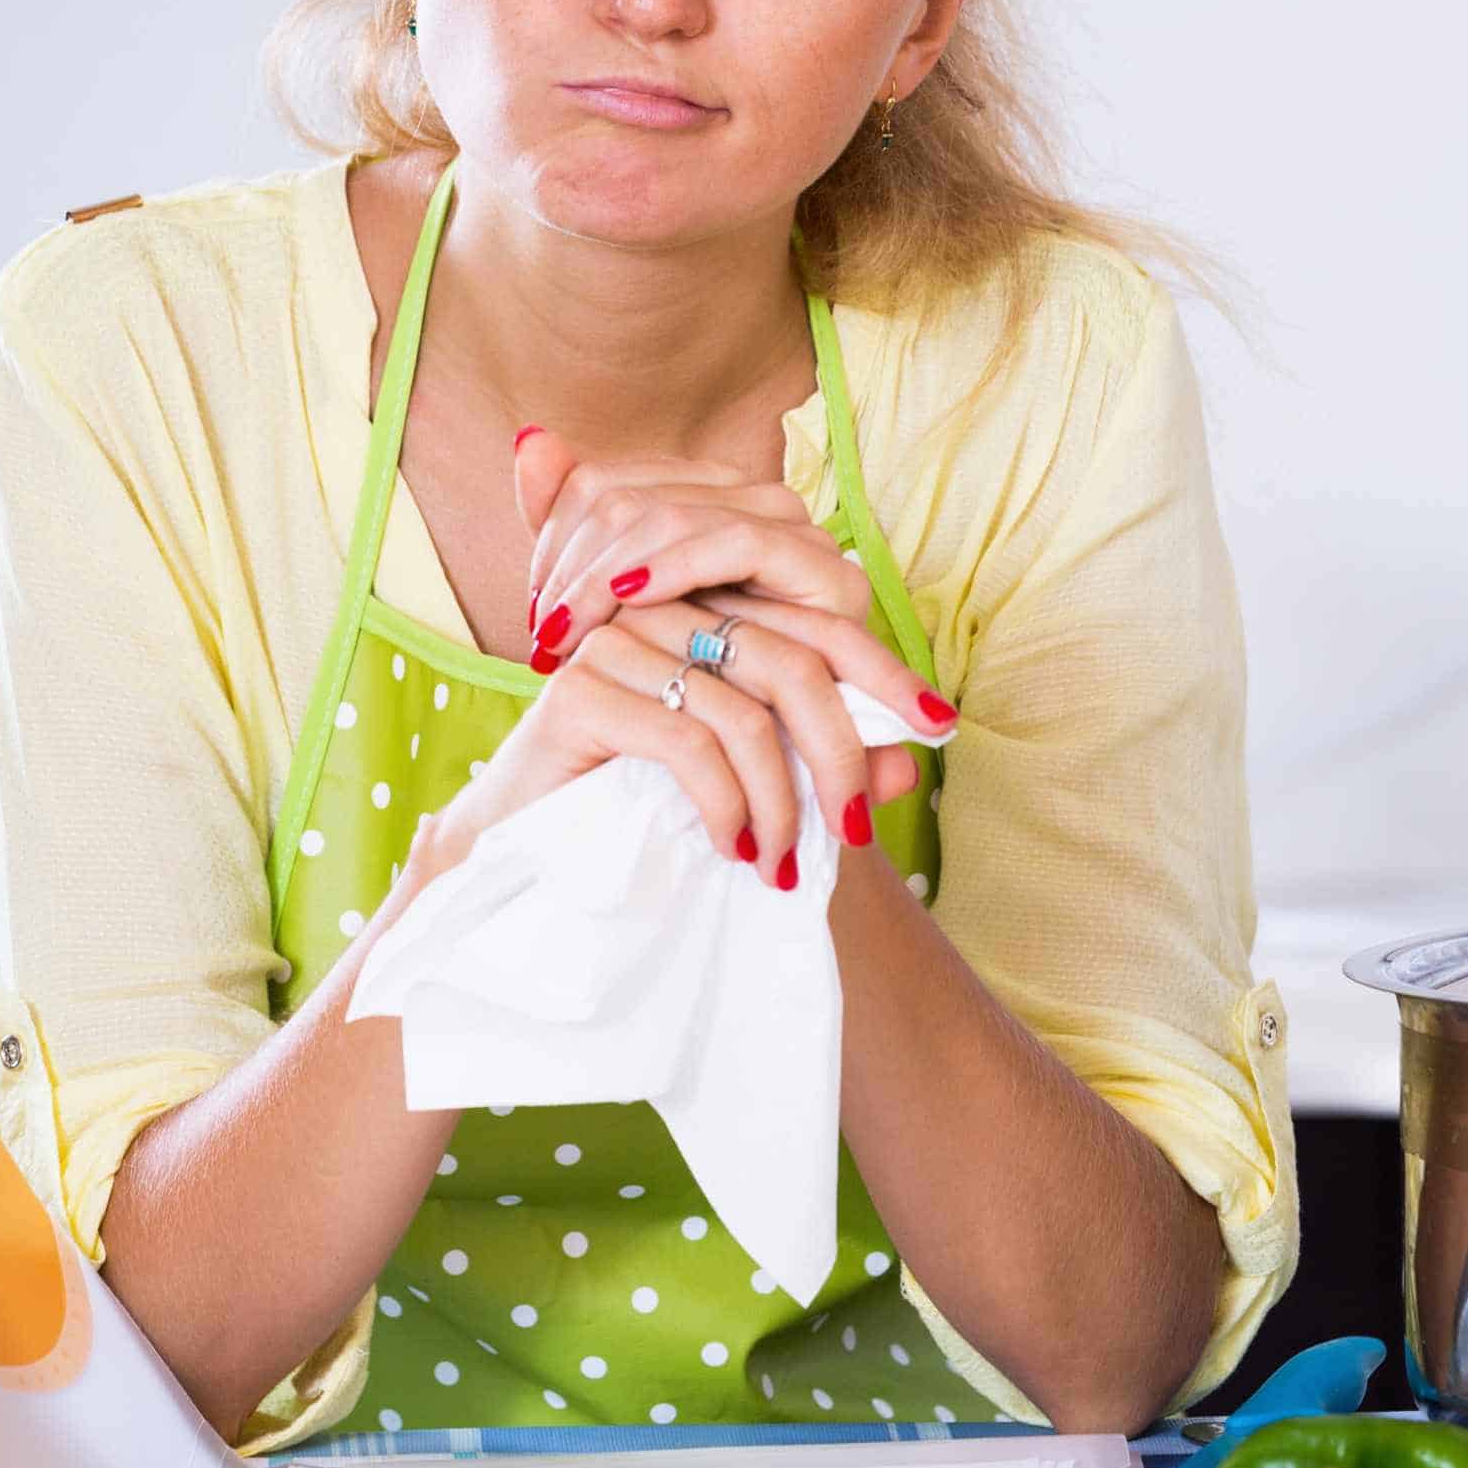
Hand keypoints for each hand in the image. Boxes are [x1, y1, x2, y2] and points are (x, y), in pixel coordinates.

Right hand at [417, 426, 957, 889]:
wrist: (528, 851)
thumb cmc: (645, 811)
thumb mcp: (754, 786)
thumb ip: (828, 765)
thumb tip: (910, 763)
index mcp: (711, 607)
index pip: (818, 623)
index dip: (884, 672)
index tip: (938, 725)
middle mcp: (667, 605)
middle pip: (793, 661)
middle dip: (839, 754)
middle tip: (854, 831)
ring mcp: (620, 638)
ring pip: (745, 708)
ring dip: (781, 800)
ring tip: (781, 861)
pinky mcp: (582, 686)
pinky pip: (690, 739)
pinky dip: (727, 802)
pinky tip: (730, 845)